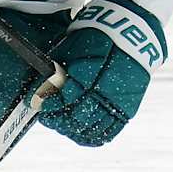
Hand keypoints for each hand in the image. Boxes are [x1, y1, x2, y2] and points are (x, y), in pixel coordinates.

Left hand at [38, 9, 157, 146]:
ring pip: (91, 128)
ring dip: (72, 129)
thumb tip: (40, 88)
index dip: (49, 105)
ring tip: (62, 125)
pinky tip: (81, 134)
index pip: (63, 99)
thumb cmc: (97, 36)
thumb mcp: (74, 47)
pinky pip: (109, 132)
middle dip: (57, 120)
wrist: (133, 35)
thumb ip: (58, 69)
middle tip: (48, 118)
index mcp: (89, 75)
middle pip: (75, 118)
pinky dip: (92, 137)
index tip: (39, 104)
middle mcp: (104, 92)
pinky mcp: (127, 109)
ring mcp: (117, 103)